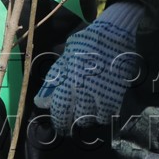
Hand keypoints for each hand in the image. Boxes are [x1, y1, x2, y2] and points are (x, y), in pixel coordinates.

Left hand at [34, 1, 149, 131]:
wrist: (115, 34)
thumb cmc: (86, 44)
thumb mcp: (65, 58)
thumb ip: (53, 80)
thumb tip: (40, 102)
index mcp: (69, 82)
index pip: (60, 112)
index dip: (59, 122)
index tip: (60, 124)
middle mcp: (85, 92)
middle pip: (76, 120)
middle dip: (72, 123)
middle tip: (72, 122)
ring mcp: (103, 94)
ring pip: (93, 119)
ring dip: (88, 118)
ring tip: (86, 113)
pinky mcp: (117, 94)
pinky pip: (108, 114)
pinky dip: (103, 114)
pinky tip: (100, 108)